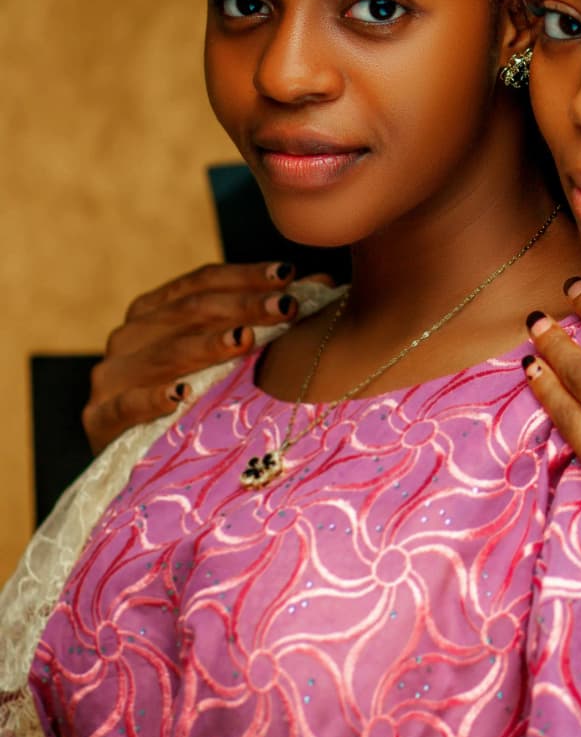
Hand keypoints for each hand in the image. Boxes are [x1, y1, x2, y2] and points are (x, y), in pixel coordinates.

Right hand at [83, 261, 327, 453]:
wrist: (134, 460)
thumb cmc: (194, 398)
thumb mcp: (227, 355)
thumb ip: (267, 315)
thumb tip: (326, 278)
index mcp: (154, 309)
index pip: (202, 282)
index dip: (245, 276)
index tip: (288, 275)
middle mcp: (128, 335)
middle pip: (189, 312)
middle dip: (242, 307)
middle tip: (285, 307)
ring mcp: (110, 375)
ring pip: (164, 352)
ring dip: (207, 345)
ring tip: (245, 339)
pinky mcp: (98, 417)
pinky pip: (127, 404)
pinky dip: (153, 398)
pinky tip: (182, 395)